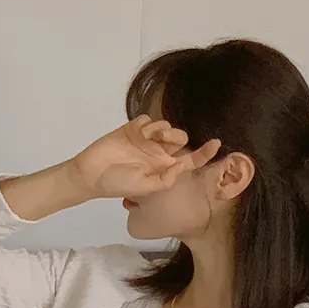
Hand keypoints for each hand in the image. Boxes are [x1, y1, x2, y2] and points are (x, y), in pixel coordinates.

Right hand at [72, 116, 221, 201]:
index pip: (190, 159)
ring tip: (148, 137)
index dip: (205, 153)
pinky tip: (137, 132)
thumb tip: (180, 167)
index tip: (217, 143)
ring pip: (165, 126)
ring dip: (161, 129)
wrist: (91, 173)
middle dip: (177, 136)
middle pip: (180, 138)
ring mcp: (146, 141)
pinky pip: (148, 120)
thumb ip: (165, 180)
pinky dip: (147, 124)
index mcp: (164, 168)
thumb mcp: (144, 188)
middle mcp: (158, 153)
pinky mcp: (133, 130)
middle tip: (163, 140)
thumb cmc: (118, 183)